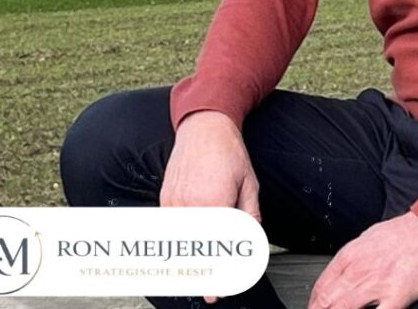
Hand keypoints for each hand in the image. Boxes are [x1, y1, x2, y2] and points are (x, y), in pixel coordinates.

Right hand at [160, 110, 260, 304]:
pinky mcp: (165, 198)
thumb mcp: (248, 181)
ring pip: (177, 242)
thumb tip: (253, 238)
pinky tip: (183, 251)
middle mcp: (189, 206)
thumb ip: (249, 212)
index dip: (215, 273)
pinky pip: (169, 227)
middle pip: (191, 251)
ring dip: (185, 260)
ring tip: (196, 275)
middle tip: (210, 289)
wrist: (204, 126)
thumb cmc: (228, 151)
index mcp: (213, 203)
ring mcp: (173, 203)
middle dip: (199, 274)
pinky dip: (175, 241)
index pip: (213, 248)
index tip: (217, 291)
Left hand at [307, 212, 417, 308]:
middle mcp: (360, 269)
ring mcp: (378, 284)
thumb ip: (351, 259)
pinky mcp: (398, 296)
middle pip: (327, 302)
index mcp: (351, 255)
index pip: (321, 287)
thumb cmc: (403, 233)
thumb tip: (338, 275)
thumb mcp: (367, 238)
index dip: (314, 304)